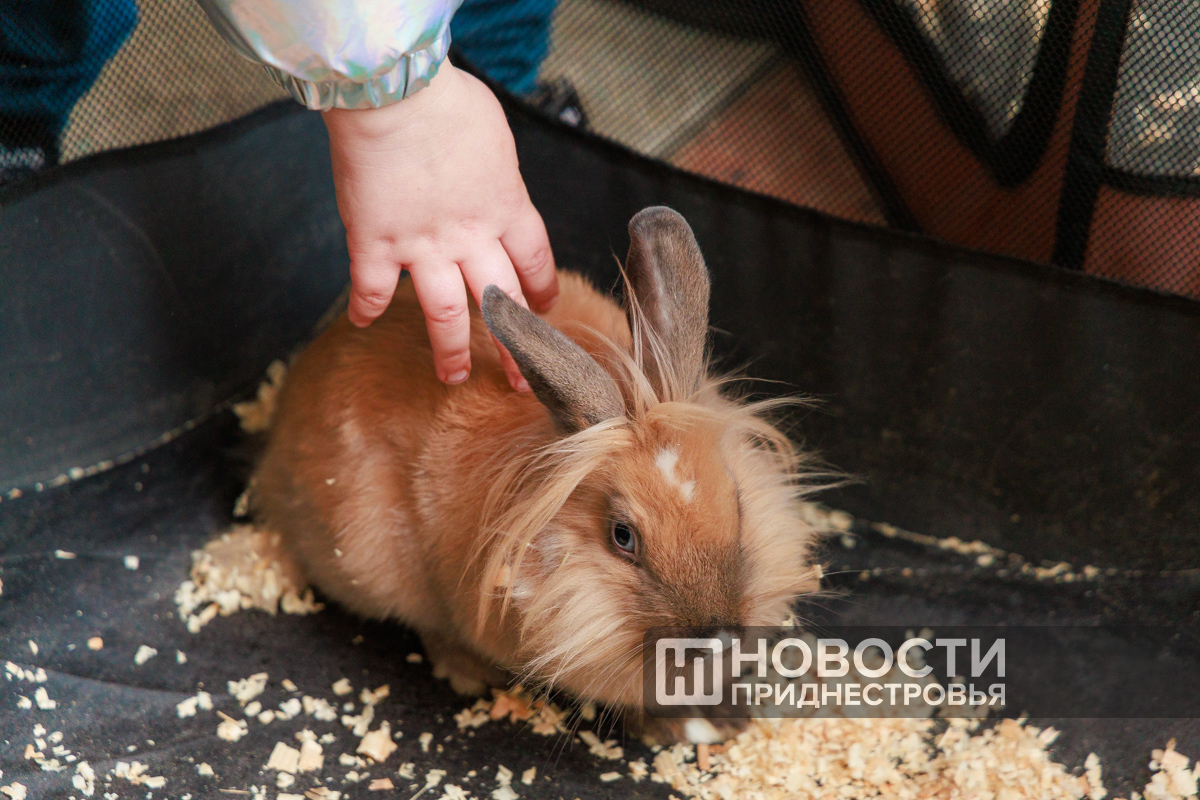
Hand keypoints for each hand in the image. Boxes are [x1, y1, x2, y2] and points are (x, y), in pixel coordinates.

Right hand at [322, 63, 557, 389]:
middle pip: (502, 303)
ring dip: (451, 350)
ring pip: (445, 314)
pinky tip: (362, 322)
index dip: (542, 292)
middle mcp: (471, 237)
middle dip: (516, 346)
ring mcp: (424, 246)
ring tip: (454, 376)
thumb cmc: (446, 99)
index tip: (544, 311)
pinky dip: (366, 308)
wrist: (394, 92)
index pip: (535, 264)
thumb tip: (492, 180)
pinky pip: (372, 289)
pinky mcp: (376, 243)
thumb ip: (498, 172)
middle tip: (521, 378)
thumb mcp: (496, 136)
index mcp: (507, 207)